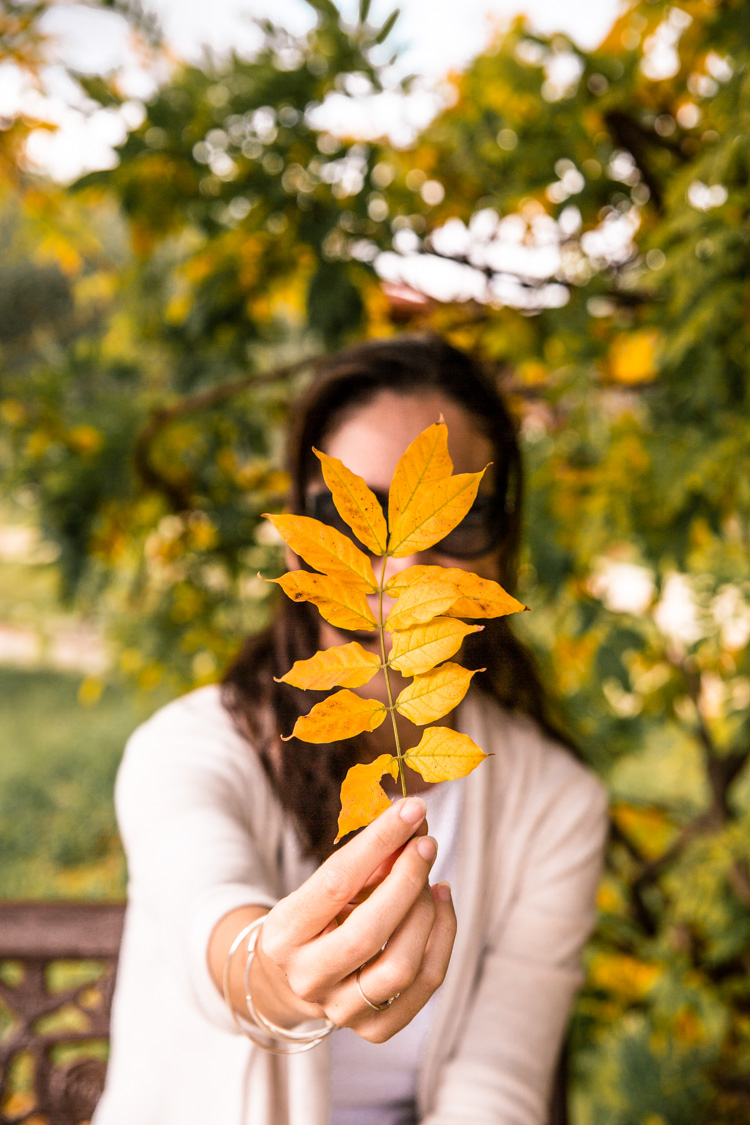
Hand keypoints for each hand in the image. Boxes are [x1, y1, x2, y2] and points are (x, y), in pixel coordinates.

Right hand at [247, 796, 455, 1042]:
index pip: (336, 881)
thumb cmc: (316, 919)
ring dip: (428, 914)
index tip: (411, 809)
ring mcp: (340, 1010)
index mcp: (284, 934)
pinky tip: (441, 906)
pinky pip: (423, 986)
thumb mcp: (327, 886)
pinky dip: (442, 940)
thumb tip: (415, 823)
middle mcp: (307, 978)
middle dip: (407, 880)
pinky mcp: (373, 1030)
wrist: (292, 980)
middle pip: (370, 932)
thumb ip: (370, 858)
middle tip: (427, 844)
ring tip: (434, 880)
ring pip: (401, 966)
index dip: (379, 841)